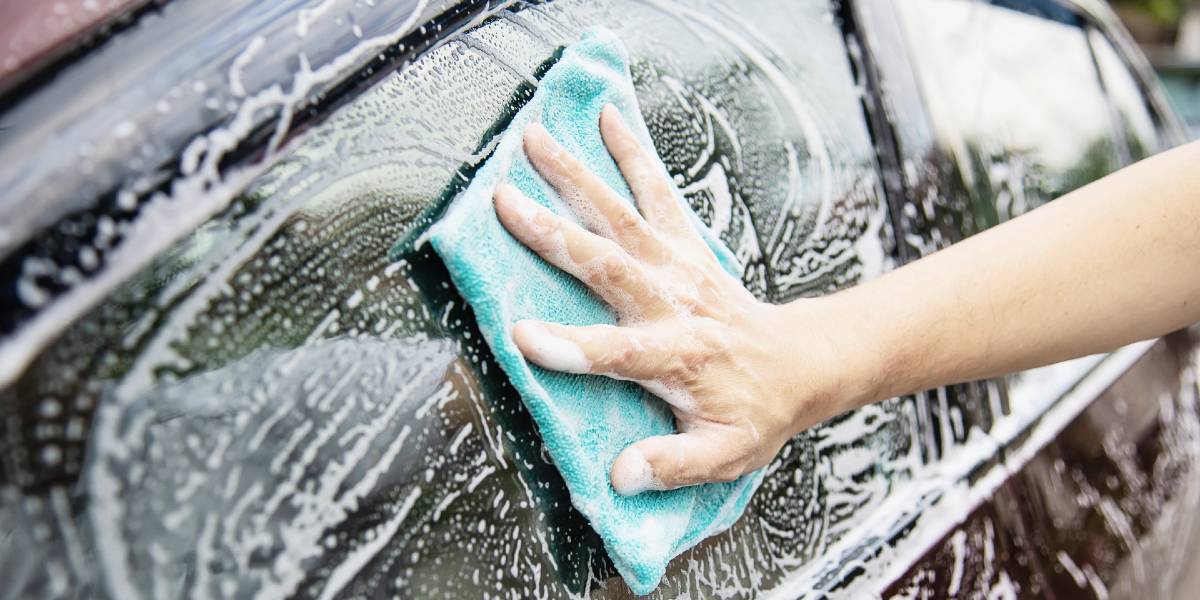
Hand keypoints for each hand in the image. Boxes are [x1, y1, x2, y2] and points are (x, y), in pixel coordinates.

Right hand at [492, 105, 856, 494]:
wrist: (801, 364)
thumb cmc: (757, 411)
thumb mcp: (726, 455)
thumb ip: (675, 464)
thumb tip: (624, 474)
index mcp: (678, 357)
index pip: (618, 352)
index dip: (571, 346)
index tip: (522, 335)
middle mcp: (675, 303)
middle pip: (608, 264)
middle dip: (554, 232)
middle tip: (505, 201)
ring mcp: (679, 267)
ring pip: (623, 216)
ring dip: (578, 176)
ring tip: (535, 139)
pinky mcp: (684, 246)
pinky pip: (658, 193)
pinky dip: (634, 153)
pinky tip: (608, 119)